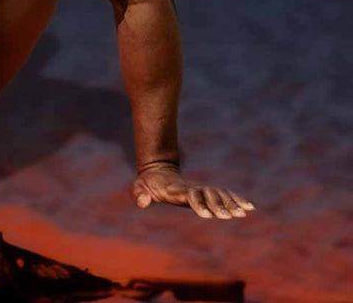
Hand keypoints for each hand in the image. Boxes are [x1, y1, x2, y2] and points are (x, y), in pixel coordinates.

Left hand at [132, 162, 254, 219]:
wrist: (157, 172)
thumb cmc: (146, 184)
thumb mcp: (138, 188)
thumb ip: (139, 195)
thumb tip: (143, 202)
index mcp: (176, 190)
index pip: (190, 195)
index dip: (198, 203)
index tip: (206, 215)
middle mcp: (192, 188)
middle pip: (208, 194)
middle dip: (219, 205)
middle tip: (230, 217)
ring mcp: (200, 188)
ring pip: (219, 193)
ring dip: (231, 203)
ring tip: (244, 213)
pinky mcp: (206, 191)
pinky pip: (224, 194)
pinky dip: (236, 199)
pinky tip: (249, 207)